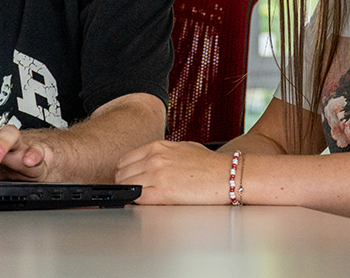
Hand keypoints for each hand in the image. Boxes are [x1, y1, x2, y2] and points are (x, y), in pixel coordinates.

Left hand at [115, 140, 232, 204]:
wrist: (226, 175)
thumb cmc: (209, 164)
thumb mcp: (181, 148)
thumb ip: (162, 153)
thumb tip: (149, 162)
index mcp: (157, 146)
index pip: (125, 160)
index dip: (125, 172)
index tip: (129, 179)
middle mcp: (154, 159)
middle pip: (122, 174)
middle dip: (126, 183)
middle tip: (134, 191)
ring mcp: (156, 174)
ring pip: (127, 186)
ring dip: (131, 193)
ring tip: (143, 197)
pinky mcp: (162, 192)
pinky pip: (138, 198)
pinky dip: (138, 202)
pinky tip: (147, 202)